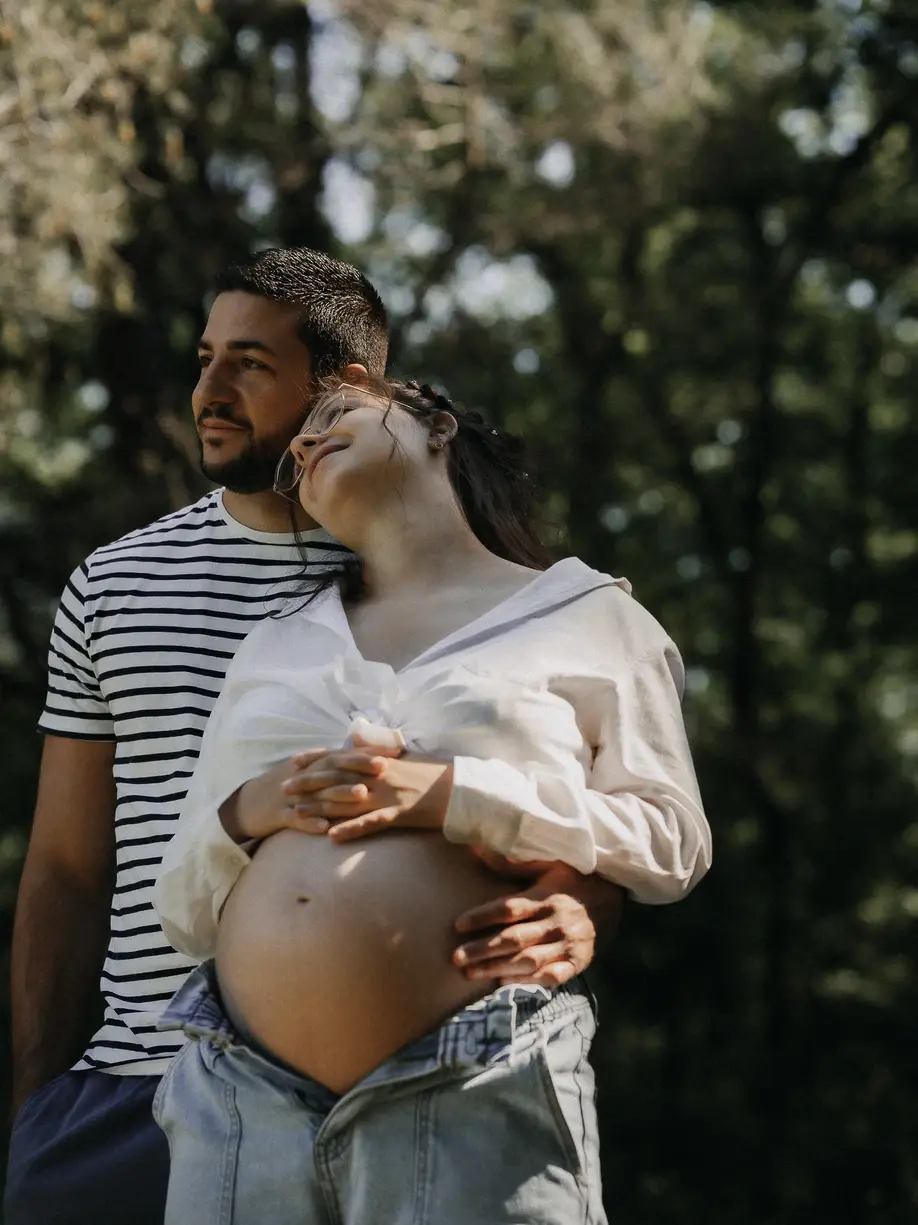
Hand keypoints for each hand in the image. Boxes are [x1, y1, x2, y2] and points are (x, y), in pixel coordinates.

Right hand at [219, 744, 401, 842]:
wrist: (246, 805)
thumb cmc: (286, 789)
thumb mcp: (308, 773)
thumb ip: (333, 766)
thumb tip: (363, 755)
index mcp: (311, 765)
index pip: (341, 755)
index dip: (365, 753)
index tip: (391, 753)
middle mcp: (303, 776)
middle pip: (332, 769)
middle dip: (357, 767)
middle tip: (383, 768)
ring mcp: (291, 796)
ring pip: (317, 794)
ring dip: (340, 794)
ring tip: (362, 794)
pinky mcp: (278, 815)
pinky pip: (295, 820)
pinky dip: (310, 823)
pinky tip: (326, 829)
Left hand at [301, 736, 453, 843]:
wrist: (465, 789)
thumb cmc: (439, 778)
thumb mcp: (410, 763)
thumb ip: (388, 763)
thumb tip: (374, 761)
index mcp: (383, 762)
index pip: (344, 757)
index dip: (318, 758)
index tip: (294, 760)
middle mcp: (382, 776)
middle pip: (338, 778)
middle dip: (309, 782)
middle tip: (283, 787)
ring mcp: (390, 795)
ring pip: (348, 801)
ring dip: (320, 806)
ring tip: (295, 812)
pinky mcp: (402, 814)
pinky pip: (372, 822)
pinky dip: (351, 829)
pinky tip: (331, 836)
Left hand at [452, 860, 624, 987]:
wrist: (613, 899)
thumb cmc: (573, 880)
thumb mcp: (551, 864)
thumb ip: (519, 863)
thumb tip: (483, 851)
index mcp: (546, 896)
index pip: (510, 908)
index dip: (483, 916)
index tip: (458, 924)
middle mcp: (556, 922)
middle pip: (514, 939)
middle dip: (483, 949)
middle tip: (456, 958)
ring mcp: (568, 945)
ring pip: (528, 961)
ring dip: (497, 968)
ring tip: (469, 973)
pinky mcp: (577, 962)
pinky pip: (552, 976)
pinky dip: (529, 982)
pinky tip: (504, 983)